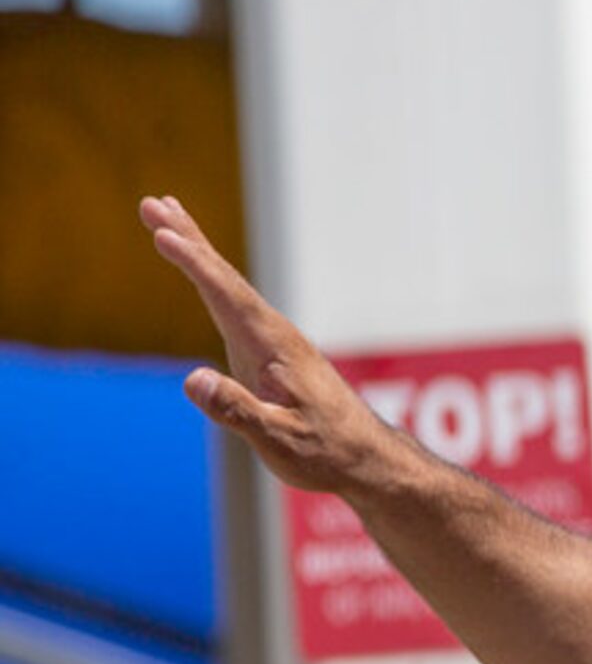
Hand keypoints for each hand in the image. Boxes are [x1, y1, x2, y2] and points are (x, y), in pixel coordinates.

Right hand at [138, 195, 410, 497]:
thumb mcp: (279, 439)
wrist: (367, 460)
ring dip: (197, 252)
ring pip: (228, 287)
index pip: (228, 297)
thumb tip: (193, 379)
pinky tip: (201, 273)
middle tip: (152, 202)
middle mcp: (274, 336)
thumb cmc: (327, 453)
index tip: (164, 233)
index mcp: (275, 349)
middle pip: (225, 279)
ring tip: (166, 218)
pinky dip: (212, 281)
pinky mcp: (268, 354)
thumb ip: (237, 410)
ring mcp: (271, 342)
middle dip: (189, 240)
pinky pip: (233, 306)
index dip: (195, 264)